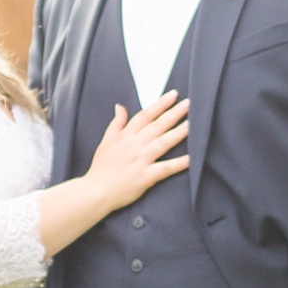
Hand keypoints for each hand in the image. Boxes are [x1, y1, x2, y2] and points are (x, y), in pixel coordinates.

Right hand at [85, 92, 189, 213]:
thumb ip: (116, 124)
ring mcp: (141, 160)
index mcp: (125, 136)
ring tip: (192, 124)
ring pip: (163, 143)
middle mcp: (134, 145)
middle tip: (189, 103)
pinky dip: (178, 163)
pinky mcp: (145, 177)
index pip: (145, 115)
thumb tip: (120, 106)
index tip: (173, 95)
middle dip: (174, 113)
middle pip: (157, 125)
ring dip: (178, 133)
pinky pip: (165, 168)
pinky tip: (191, 158)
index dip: (160, 104)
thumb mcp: (105, 142)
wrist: (95, 192)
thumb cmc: (100, 169)